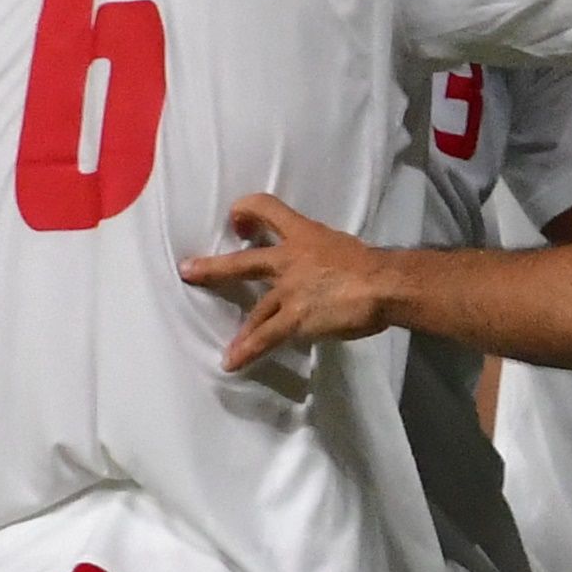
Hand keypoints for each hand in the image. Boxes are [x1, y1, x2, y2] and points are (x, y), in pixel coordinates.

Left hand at [181, 194, 395, 368]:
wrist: (384, 284)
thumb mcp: (343, 247)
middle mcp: (289, 260)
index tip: (239, 224)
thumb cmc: (373, 264)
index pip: (268, 208)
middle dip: (214, 268)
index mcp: (305, 235)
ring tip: (227, 348)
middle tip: (188, 270)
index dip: (248, 211)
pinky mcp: (295, 319)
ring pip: (255, 311)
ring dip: (240, 330)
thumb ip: (326, 256)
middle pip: (243, 263)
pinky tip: (233, 363)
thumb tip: (326, 272)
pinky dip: (247, 351)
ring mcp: (289, 292)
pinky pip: (266, 337)